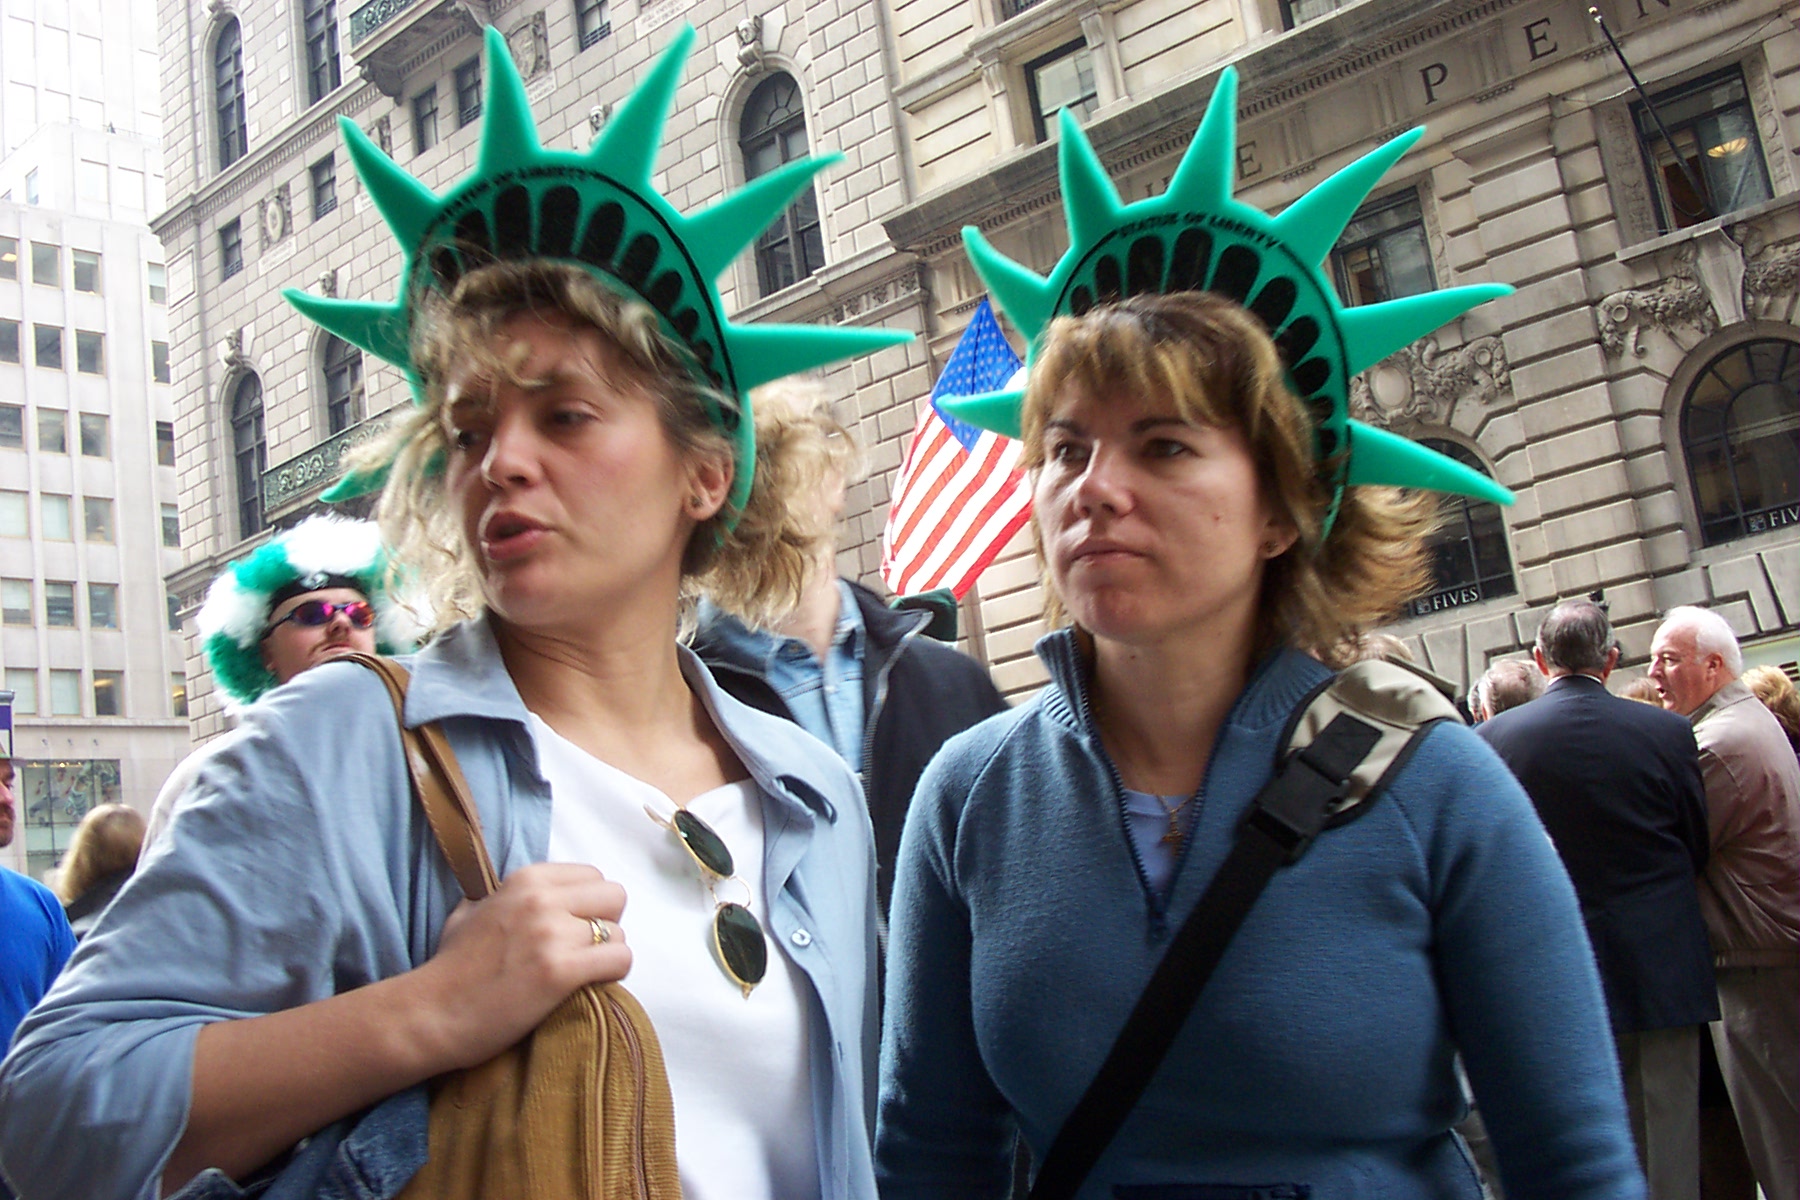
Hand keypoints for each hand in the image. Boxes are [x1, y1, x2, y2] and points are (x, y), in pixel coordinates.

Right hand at [413, 862, 629, 1068]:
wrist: (431, 1013)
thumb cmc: (450, 966)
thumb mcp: (472, 910)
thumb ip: (506, 896)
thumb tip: (531, 893)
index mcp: (525, 880)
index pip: (593, 876)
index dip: (590, 904)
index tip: (575, 926)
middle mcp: (541, 900)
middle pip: (615, 897)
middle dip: (607, 923)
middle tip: (585, 950)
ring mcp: (551, 935)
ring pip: (618, 933)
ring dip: (606, 955)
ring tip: (582, 974)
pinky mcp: (560, 972)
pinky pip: (619, 960)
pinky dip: (613, 974)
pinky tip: (591, 985)